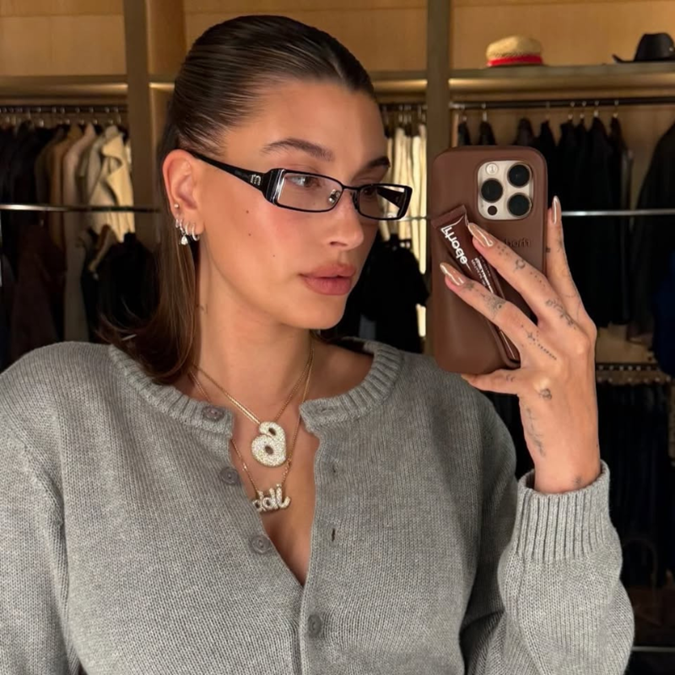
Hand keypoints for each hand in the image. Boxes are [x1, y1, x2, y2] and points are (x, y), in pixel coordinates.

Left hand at [440, 197, 600, 493]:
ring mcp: (555, 360)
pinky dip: (478, 372)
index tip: (544, 207)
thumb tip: (502, 301)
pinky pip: (496, 374)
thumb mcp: (564, 354)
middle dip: (501, 254)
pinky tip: (464, 371)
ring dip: (475, 295)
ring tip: (450, 278)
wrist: (576, 448)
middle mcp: (570, 335)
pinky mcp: (537, 387)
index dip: (554, 237)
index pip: (563, 271)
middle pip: (533, 284)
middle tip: (474, 233)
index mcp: (578, 323)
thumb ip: (541, 326)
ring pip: (509, 317)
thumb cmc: (566, 397)